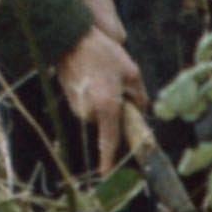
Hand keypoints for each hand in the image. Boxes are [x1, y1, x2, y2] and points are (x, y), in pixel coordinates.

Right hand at [53, 26, 148, 175]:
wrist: (70, 37)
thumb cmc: (102, 53)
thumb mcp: (130, 71)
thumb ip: (139, 96)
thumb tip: (140, 108)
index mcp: (107, 107)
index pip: (110, 141)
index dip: (109, 160)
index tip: (107, 174)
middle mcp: (90, 112)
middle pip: (109, 123)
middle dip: (116, 112)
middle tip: (120, 88)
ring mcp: (78, 106)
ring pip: (98, 114)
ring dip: (105, 103)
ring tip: (104, 76)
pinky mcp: (70, 99)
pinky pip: (88, 105)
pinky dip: (94, 96)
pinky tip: (94, 76)